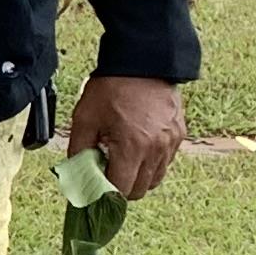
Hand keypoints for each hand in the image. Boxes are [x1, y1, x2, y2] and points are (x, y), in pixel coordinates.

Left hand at [63, 74, 184, 198]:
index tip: (94, 188)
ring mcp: (171, 142)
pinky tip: (137, 146)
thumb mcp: (84, 119)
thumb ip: (78, 152)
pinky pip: (165, 161)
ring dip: (138, 177)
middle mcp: (157, 149)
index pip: (121, 190)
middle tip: (106, 171)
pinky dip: (151, 162)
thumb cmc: (111, 88)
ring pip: (155, 179)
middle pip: (140, 190)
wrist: (142, 61)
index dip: (104, 194)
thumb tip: (76, 177)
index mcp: (132, 147)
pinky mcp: (179, 134)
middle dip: (121, 187)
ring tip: (122, 158)